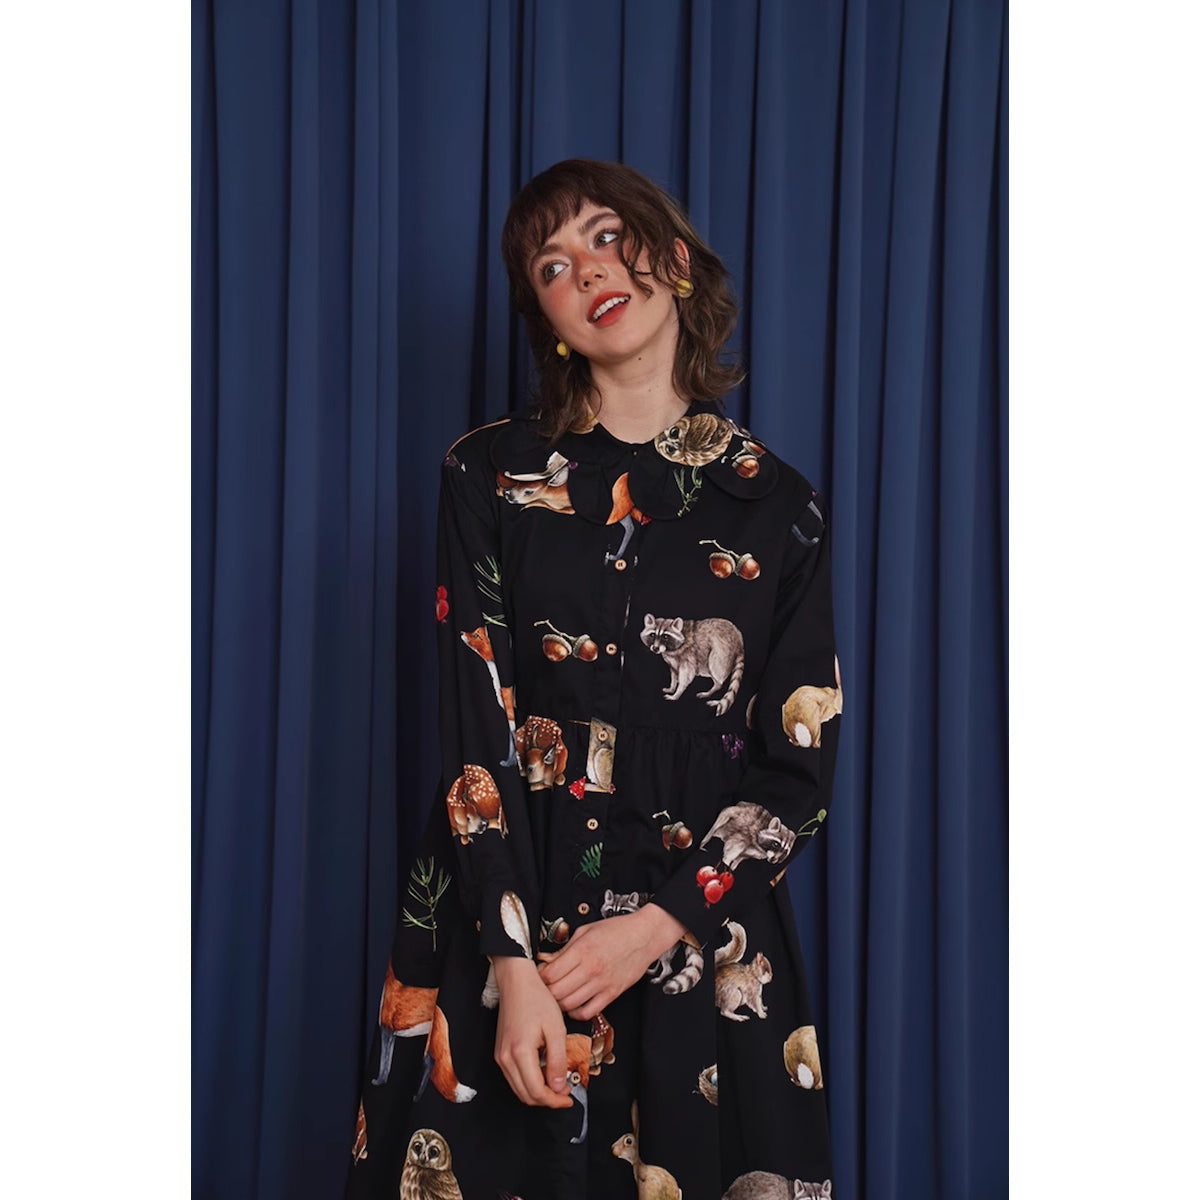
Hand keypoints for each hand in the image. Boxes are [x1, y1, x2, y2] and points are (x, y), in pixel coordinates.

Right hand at [492, 956, 573, 1108]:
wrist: (517, 981)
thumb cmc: (536, 999)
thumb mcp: (556, 1029)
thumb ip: (558, 1060)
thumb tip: (558, 1086)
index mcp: (520, 1053)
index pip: (537, 1092)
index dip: (555, 1100)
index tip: (569, 1098)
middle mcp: (505, 1058)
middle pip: (526, 1095)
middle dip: (548, 1099)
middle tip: (566, 1092)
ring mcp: (500, 1056)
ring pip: (519, 1088)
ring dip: (539, 1092)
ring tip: (558, 1082)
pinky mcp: (500, 1052)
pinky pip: (514, 1077)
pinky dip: (530, 1081)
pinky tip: (544, 1071)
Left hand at [537, 903, 687, 1019]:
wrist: (644, 935)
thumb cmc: (617, 930)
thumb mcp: (586, 930)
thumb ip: (565, 948)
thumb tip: (547, 959)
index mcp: (582, 950)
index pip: (550, 974)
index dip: (540, 976)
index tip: (539, 974)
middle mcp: (591, 969)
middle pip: (557, 992)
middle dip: (546, 991)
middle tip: (545, 987)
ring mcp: (602, 984)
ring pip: (569, 1005)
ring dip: (559, 1003)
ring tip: (558, 995)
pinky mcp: (611, 994)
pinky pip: (588, 1012)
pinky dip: (576, 1012)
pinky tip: (574, 1004)